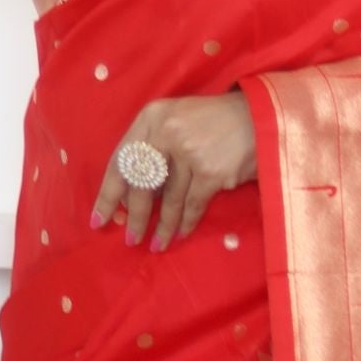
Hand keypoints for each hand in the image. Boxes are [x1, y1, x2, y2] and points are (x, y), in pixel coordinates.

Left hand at [90, 93, 257, 250]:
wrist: (262, 116)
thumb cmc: (216, 123)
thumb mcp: (177, 123)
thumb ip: (153, 152)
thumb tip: (128, 201)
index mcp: (152, 116)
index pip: (121, 159)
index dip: (108, 194)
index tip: (99, 219)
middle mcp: (166, 130)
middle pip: (141, 182)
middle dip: (136, 216)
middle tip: (130, 239)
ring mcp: (189, 150)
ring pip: (168, 198)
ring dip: (163, 226)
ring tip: (156, 244)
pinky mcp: (210, 170)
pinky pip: (192, 204)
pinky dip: (186, 222)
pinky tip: (181, 234)